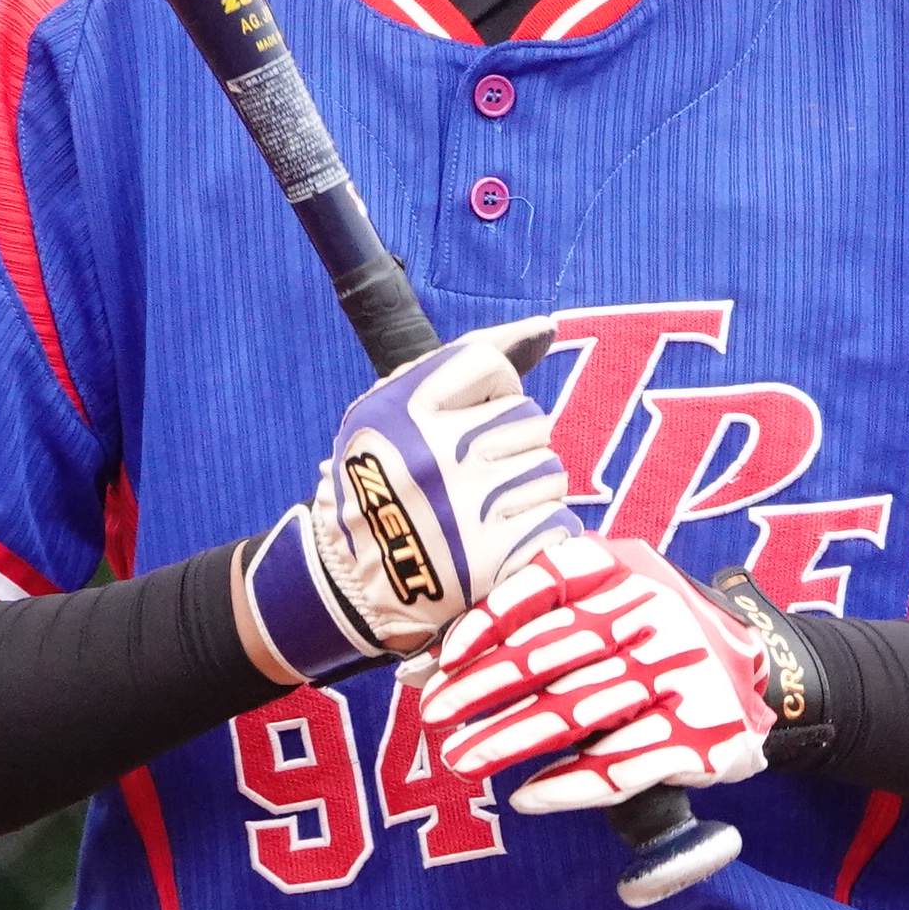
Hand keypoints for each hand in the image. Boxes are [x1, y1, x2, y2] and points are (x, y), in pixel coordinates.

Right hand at [235, 322, 578, 681]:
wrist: (349, 582)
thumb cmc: (386, 479)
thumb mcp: (394, 409)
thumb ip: (468, 359)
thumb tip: (547, 326)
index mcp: (402, 411)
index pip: (491, 365)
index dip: (493, 389)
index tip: (472, 417)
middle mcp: (436, 454)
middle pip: (530, 419)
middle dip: (514, 444)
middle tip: (479, 474)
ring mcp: (467, 508)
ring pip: (550, 471)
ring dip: (531, 489)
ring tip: (490, 508)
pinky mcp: (493, 559)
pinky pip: (558, 522)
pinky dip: (541, 532)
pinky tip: (505, 539)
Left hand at [419, 535, 772, 812]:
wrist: (756, 675)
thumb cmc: (649, 636)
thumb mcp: (607, 599)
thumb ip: (532, 621)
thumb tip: (426, 666)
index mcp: (627, 567)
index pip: (547, 582)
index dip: (490, 619)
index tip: (445, 660)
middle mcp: (658, 611)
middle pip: (554, 652)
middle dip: (485, 688)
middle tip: (436, 717)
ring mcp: (682, 673)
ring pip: (579, 711)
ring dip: (512, 739)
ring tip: (463, 760)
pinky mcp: (702, 734)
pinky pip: (622, 765)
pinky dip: (570, 785)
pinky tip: (528, 796)